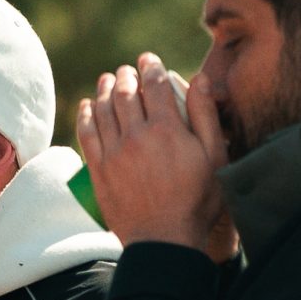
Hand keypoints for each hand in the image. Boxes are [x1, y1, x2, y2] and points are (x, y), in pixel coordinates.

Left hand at [77, 54, 235, 259]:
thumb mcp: (214, 157)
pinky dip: (86, 114)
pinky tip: (88, 105)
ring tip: (108, 79)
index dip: (151, 67)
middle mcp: (136, 135)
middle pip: (125, 93)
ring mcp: (113, 152)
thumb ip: (206, 116)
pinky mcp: (98, 169)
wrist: (163, 239)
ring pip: (103, 109)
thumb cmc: (197, 200)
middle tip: (127, 69)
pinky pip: (86, 133)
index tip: (148, 59)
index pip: (154, 85)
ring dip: (104, 89)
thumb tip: (200, 80)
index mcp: (166, 129)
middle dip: (126, 75)